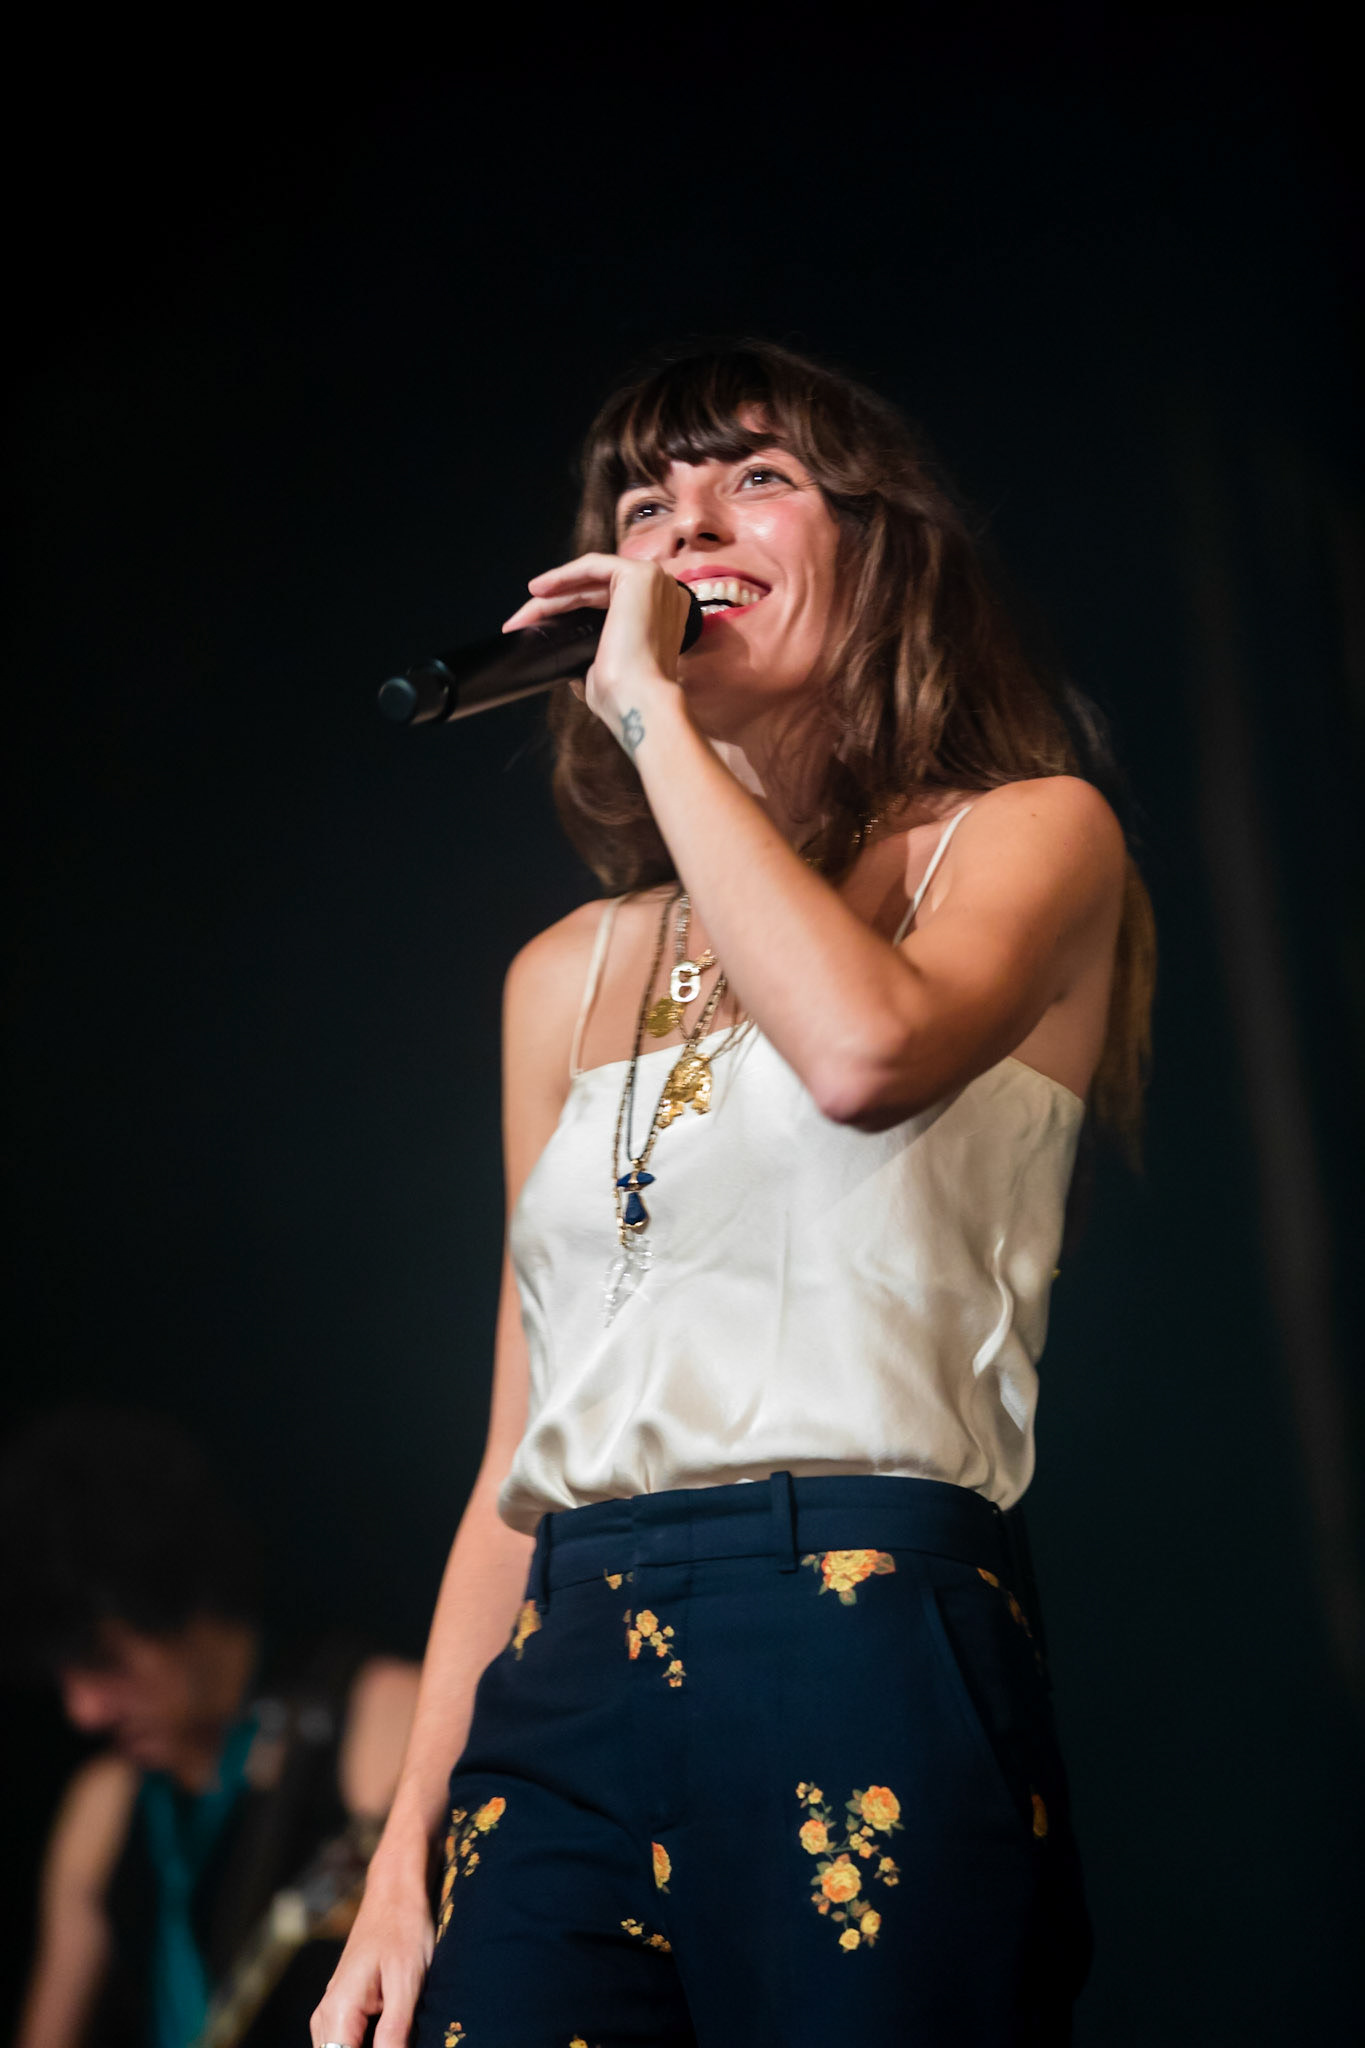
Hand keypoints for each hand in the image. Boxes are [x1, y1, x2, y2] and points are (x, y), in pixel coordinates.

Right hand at [310, 1852, 433, 2047]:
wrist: (395, 1893)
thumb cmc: (404, 1930)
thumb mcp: (407, 1983)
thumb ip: (394, 2033)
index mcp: (339, 2011)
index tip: (394, 2045)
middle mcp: (325, 2016)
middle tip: (400, 2037)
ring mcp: (330, 2012)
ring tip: (399, 2034)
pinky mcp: (341, 2009)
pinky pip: (345, 2043)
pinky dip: (363, 2044)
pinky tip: (390, 2036)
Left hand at [502, 553, 692, 746]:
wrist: (637, 701)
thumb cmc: (624, 695)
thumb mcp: (602, 669)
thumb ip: (589, 654)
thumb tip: (568, 660)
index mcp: (660, 617)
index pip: (608, 601)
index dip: (569, 608)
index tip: (537, 624)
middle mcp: (664, 597)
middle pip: (596, 589)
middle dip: (554, 603)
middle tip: (522, 621)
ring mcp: (656, 583)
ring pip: (591, 577)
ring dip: (554, 591)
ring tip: (524, 612)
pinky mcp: (641, 576)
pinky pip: (593, 566)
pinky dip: (564, 575)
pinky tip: (539, 591)